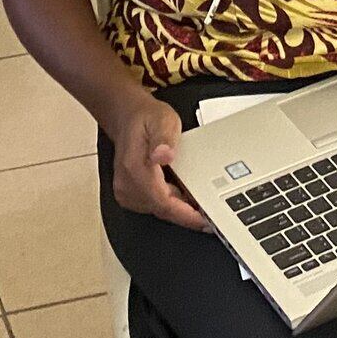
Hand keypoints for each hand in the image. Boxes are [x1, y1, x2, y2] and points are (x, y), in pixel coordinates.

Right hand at [110, 94, 211, 231]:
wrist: (127, 117)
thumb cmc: (146, 118)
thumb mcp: (162, 119)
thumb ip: (164, 138)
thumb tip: (164, 155)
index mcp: (134, 168)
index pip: (162, 202)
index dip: (186, 214)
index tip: (205, 220)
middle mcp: (127, 183)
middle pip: (162, 210)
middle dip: (187, 212)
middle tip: (210, 210)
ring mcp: (126, 190)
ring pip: (158, 210)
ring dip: (179, 208)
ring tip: (197, 197)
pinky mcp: (129, 193)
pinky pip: (153, 206)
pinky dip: (170, 203)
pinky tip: (181, 193)